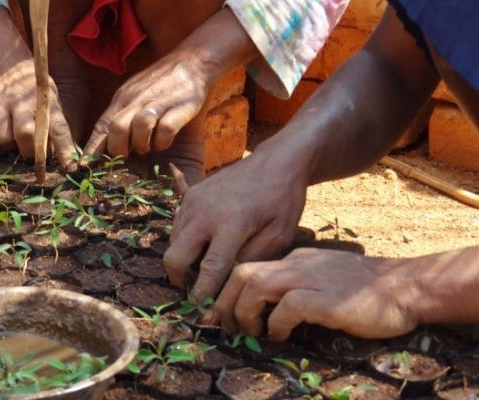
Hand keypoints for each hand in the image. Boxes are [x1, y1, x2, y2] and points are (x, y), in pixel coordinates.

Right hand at [0, 5, 77, 170]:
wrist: (3, 61)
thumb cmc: (32, 88)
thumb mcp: (50, 98)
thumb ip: (55, 124)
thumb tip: (68, 156)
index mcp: (44, 100)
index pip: (58, 128)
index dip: (65, 150)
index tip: (70, 167)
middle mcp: (20, 101)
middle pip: (25, 135)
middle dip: (30, 150)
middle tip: (30, 147)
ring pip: (3, 140)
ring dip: (9, 144)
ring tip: (11, 132)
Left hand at [82, 52, 209, 160]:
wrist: (192, 61)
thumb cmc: (160, 82)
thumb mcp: (133, 93)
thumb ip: (121, 114)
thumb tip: (108, 142)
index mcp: (123, 98)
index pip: (102, 125)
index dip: (92, 148)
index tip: (84, 165)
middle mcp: (137, 100)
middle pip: (116, 127)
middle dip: (118, 148)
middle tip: (127, 155)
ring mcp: (158, 103)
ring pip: (140, 127)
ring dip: (141, 144)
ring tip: (146, 148)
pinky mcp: (180, 107)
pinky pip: (166, 129)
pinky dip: (163, 141)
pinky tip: (163, 142)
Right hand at [163, 148, 307, 301]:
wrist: (276, 161)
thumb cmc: (283, 201)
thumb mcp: (278, 235)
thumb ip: (251, 261)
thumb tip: (226, 286)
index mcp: (231, 223)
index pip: (209, 269)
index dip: (204, 295)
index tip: (204, 311)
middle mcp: (204, 212)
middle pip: (174, 258)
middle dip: (180, 281)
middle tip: (196, 291)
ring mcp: (193, 202)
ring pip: (173, 244)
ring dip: (184, 262)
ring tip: (204, 270)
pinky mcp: (189, 196)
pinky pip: (177, 228)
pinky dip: (185, 243)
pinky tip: (205, 246)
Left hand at [212, 248, 419, 339]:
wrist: (405, 287)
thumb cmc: (364, 291)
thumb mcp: (321, 281)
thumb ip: (295, 290)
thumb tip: (268, 315)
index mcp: (293, 261)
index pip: (246, 269)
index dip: (227, 294)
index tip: (222, 317)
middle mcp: (296, 265)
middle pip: (241, 273)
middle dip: (225, 304)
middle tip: (230, 329)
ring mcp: (310, 278)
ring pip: (255, 285)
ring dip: (245, 313)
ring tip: (254, 333)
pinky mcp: (325, 298)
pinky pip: (288, 306)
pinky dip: (277, 324)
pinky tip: (283, 336)